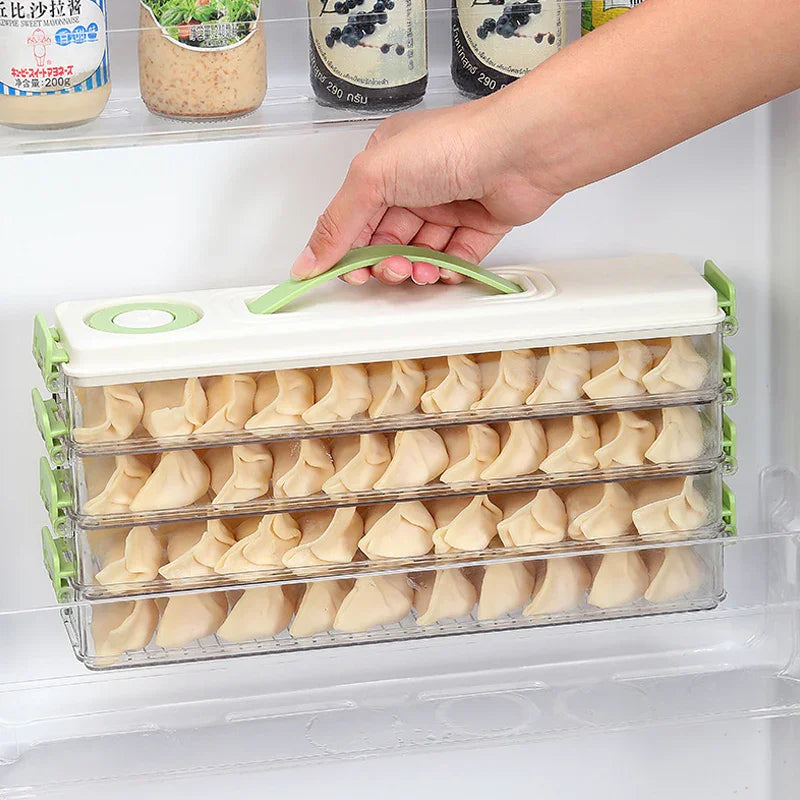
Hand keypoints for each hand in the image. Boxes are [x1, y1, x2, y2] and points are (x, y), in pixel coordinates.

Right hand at [290, 96, 563, 285]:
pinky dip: (448, 270)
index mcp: (384, 165)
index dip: (347, 251)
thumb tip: (307, 260)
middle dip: (384, 263)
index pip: (353, 217)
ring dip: (416, 270)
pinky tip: (446, 270)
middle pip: (386, 240)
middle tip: (390, 271)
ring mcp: (448, 204)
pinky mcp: (479, 224)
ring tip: (422, 271)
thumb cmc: (451, 146)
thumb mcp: (374, 177)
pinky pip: (454, 257)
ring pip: (419, 253)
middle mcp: (415, 183)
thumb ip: (338, 222)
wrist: (521, 151)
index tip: (347, 275)